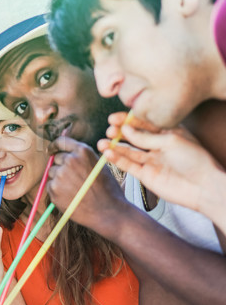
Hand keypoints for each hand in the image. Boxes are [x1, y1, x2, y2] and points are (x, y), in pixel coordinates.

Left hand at [47, 137, 127, 235]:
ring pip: (52, 173)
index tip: (51, 151)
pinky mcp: (54, 189)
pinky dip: (56, 191)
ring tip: (75, 190)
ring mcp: (60, 174)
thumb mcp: (99, 165)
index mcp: (82, 151)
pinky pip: (50, 186)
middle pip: (57, 159)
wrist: (108, 212)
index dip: (54, 146)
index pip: (61, 142)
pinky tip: (71, 197)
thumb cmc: (107, 189)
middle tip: (72, 179)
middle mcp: (70, 160)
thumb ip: (83, 157)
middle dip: (61, 167)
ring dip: (59, 179)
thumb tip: (68, 150)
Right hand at [99, 112, 225, 216]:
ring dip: (114, 146)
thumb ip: (145, 136)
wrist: (203, 186)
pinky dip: (117, 159)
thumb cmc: (195, 160)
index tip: (114, 118)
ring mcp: (150, 160)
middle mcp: (157, 146)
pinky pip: (128, 165)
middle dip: (119, 132)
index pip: (143, 123)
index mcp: (166, 133)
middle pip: (133, 137)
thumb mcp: (170, 140)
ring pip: (128, 151)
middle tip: (110, 130)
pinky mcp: (145, 174)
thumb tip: (125, 129)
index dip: (127, 120)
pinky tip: (108, 153)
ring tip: (102, 143)